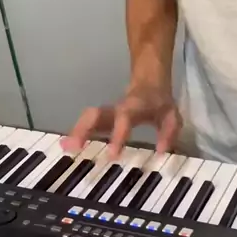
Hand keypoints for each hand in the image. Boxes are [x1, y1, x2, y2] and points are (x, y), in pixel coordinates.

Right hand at [62, 84, 181, 158]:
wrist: (150, 81)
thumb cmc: (160, 104)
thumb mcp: (172, 116)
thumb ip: (169, 132)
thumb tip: (160, 151)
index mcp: (135, 107)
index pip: (124, 120)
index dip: (117, 136)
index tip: (112, 155)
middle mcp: (117, 109)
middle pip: (97, 115)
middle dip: (84, 129)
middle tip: (73, 147)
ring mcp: (109, 111)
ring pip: (89, 117)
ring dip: (76, 131)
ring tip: (64, 148)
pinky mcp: (103, 116)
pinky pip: (88, 123)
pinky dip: (76, 133)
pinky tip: (65, 146)